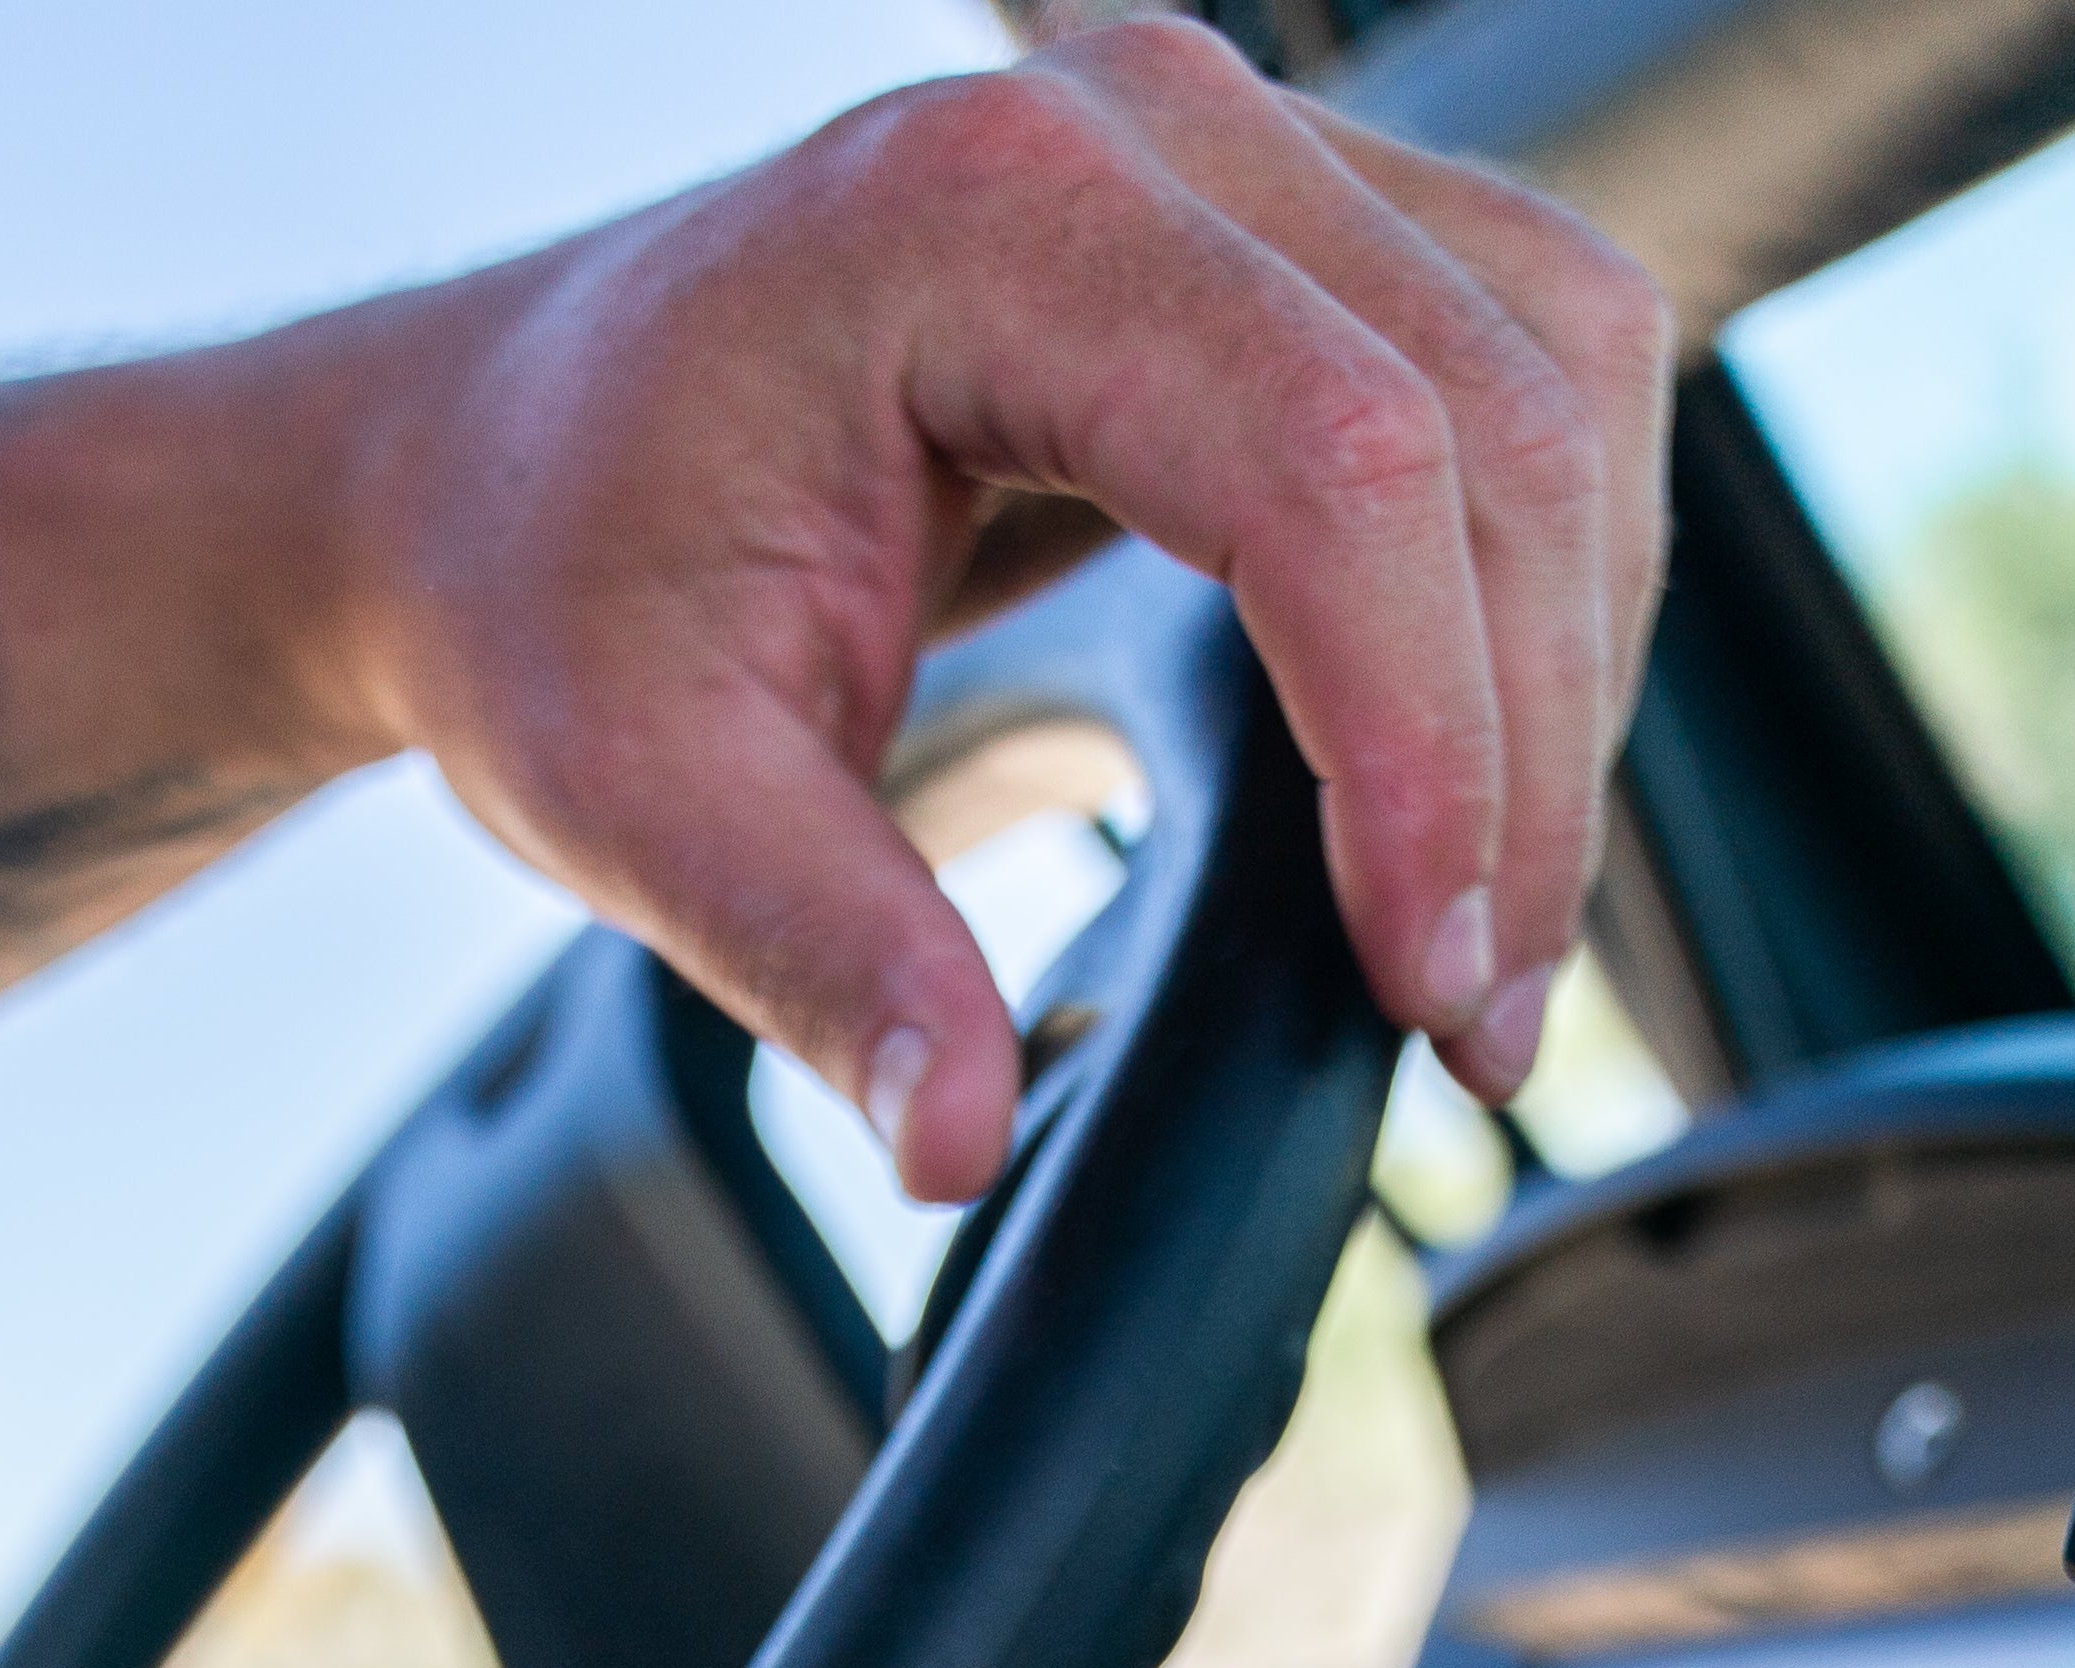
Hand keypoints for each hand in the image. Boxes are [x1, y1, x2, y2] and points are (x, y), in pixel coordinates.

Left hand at [324, 16, 1668, 1179]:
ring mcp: (1231, 145)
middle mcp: (1143, 120)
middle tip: (1479, 1022)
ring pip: (1560, 374)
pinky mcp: (1284, 221)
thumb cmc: (555, 582)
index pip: (1328, 462)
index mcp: (976, 219)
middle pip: (1490, 414)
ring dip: (1573, 670)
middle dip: (1525, 750)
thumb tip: (956, 1139)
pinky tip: (1486, 779)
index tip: (1423, 977)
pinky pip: (1520, 364)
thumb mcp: (643, 799)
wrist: (500, 460)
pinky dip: (1543, 587)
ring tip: (1494, 936)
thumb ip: (820, 960)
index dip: (1421, 742)